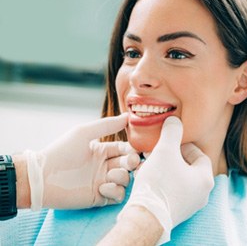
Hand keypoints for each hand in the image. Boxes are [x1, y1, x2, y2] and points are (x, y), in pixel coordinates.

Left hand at [25, 113, 139, 209]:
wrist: (43, 177)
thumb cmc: (62, 151)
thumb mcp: (84, 132)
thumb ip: (107, 125)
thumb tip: (128, 116)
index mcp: (102, 151)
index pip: (124, 149)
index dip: (132, 149)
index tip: (136, 150)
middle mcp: (104, 166)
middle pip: (128, 164)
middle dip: (132, 162)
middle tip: (131, 162)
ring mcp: (102, 181)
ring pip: (125, 179)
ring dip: (122, 176)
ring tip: (109, 175)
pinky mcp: (99, 197)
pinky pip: (118, 195)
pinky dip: (115, 191)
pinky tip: (102, 187)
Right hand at [118, 116, 213, 243]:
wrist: (146, 216)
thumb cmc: (159, 182)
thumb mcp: (165, 150)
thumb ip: (172, 131)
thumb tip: (175, 120)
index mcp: (205, 179)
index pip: (199, 155)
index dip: (184, 145)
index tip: (171, 143)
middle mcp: (201, 194)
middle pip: (188, 166)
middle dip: (172, 156)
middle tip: (159, 150)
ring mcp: (189, 204)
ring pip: (178, 177)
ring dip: (165, 167)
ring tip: (151, 161)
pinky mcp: (176, 211)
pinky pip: (172, 189)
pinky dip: (162, 179)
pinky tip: (149, 175)